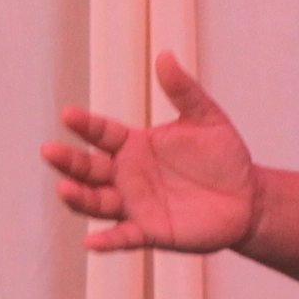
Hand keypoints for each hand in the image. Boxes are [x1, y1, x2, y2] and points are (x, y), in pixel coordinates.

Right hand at [42, 51, 258, 251]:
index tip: (68, 114)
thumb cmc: (225, 156)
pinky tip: (91, 243)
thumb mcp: (208, 118)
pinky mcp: (150, 231)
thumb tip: (165, 55)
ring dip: (79, 198)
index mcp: (134, 145)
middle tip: (50, 151)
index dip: (85, 125)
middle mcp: (126, 175)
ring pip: (96, 202)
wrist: (249, 198)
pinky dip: (107, 241)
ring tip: (65, 189)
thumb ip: (184, 91)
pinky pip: (122, 237)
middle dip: (68, 161)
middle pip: (87, 168)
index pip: (101, 133)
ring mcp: (135, 204)